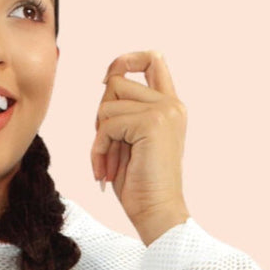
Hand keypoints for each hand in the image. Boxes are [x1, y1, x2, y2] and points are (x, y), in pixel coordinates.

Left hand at [91, 50, 189, 236]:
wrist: (156, 211)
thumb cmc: (139, 182)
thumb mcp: (129, 138)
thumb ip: (124, 110)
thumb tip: (106, 80)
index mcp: (170, 105)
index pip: (152, 59)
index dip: (125, 60)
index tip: (105, 80)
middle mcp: (171, 104)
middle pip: (116, 81)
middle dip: (102, 115)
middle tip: (108, 147)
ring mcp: (164, 111)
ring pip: (107, 104)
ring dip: (99, 137)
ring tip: (110, 162)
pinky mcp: (152, 123)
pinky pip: (107, 125)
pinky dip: (99, 149)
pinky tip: (106, 170)